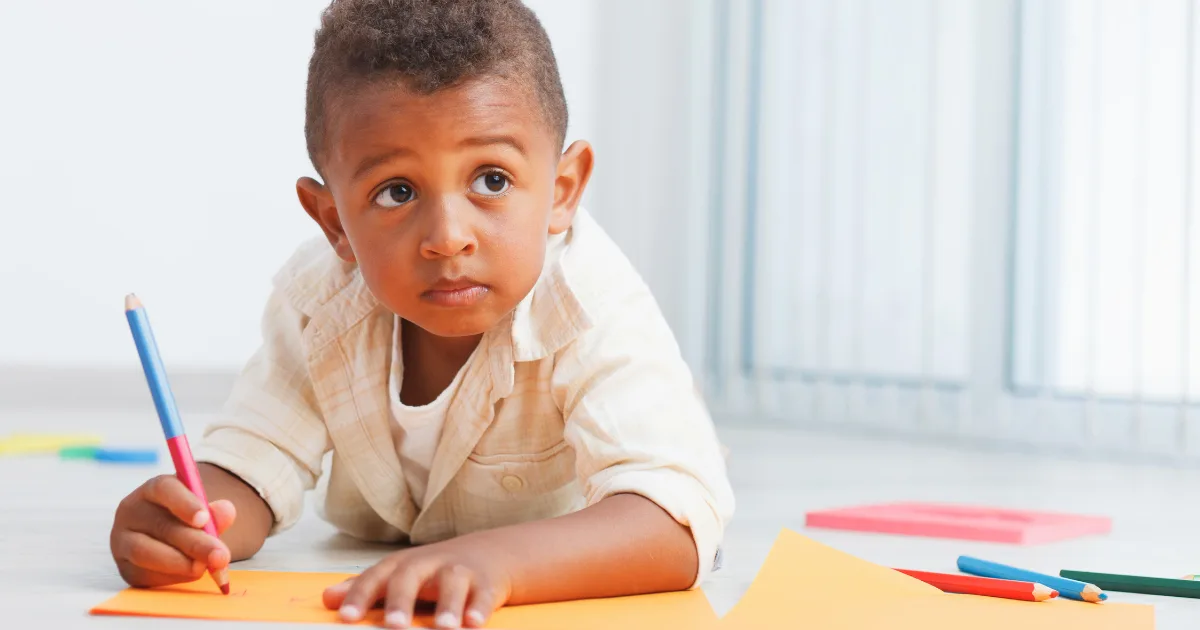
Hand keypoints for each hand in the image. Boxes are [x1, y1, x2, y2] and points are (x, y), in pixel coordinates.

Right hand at [110, 474, 235, 587]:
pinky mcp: (126, 568)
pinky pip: (146, 575)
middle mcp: (132, 512)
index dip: (184, 503)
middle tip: (220, 556)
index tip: (204, 519)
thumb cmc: (187, 521)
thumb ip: (215, 513)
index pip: (163, 488)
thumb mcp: (203, 512)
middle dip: (194, 543)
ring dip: (180, 563)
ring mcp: (123, 541)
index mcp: (152, 490)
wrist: (169, 541)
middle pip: (160, 525)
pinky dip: (172, 577)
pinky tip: (191, 574)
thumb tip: (227, 511)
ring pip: (145, 553)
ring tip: (204, 568)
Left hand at [322, 535, 513, 628]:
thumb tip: (327, 598)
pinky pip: (484, 595)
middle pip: (411, 576)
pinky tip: (474, 623)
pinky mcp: (486, 583)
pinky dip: (479, 608)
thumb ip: (366, 588)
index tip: (347, 618)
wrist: (490, 552)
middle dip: (402, 600)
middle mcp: (428, 564)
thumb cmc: (435, 570)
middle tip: (394, 626)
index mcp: (402, 565)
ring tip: (444, 628)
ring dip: (448, 606)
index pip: (376, 578)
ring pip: (452, 584)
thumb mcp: (400, 574)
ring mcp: (459, 572)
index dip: (360, 596)